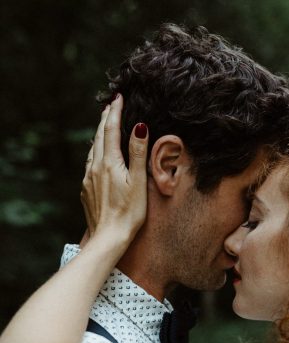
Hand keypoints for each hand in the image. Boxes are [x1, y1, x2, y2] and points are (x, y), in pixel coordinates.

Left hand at [81, 93, 148, 243]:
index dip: (114, 112)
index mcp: (108, 163)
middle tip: (110, 106)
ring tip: (104, 126)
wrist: (108, 238)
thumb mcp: (138, 181)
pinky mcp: (87, 191)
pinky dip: (95, 152)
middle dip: (104, 119)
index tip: (118, 97)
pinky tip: (98, 156)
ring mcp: (88, 179)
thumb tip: (139, 126)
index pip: (110, 129)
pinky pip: (90, 164)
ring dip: (99, 135)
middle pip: (98, 137)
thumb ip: (137, 153)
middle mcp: (95, 167)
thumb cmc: (128, 213)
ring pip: (92, 150)